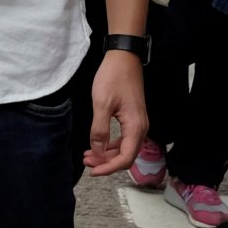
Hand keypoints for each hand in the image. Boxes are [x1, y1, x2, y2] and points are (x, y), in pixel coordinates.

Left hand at [85, 48, 144, 175]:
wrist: (124, 57)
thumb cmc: (114, 76)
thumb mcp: (102, 103)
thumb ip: (99, 130)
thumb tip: (97, 151)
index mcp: (135, 126)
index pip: (125, 158)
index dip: (109, 168)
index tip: (93, 170)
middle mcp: (140, 127)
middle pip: (126, 156)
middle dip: (106, 162)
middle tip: (86, 162)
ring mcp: (137, 123)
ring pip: (124, 148)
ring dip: (107, 155)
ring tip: (88, 155)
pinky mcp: (132, 118)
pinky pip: (124, 138)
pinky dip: (110, 145)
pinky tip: (97, 144)